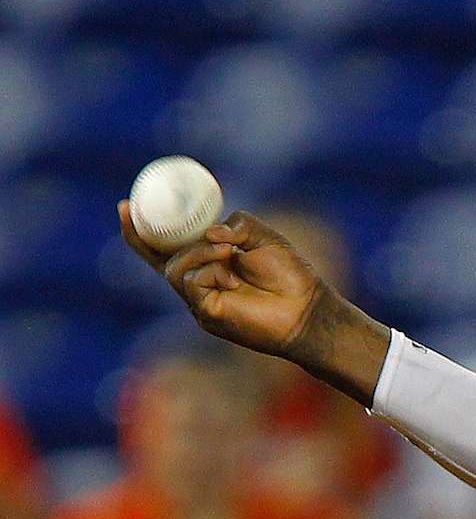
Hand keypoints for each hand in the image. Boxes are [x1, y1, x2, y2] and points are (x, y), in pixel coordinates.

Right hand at [118, 203, 328, 357]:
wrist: (307, 309)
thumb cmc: (291, 276)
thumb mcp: (263, 237)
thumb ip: (237, 224)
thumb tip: (211, 233)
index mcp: (210, 265)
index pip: (167, 249)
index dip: (142, 232)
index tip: (125, 206)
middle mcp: (199, 284)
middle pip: (159, 259)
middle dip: (142, 235)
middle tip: (129, 208)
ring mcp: (200, 301)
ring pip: (176, 268)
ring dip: (201, 253)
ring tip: (230, 253)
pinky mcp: (206, 313)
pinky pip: (190, 282)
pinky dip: (209, 269)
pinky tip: (232, 272)